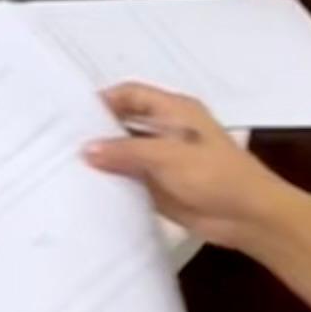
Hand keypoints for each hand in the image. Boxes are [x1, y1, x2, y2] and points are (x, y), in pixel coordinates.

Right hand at [79, 81, 292, 248]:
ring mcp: (163, 160)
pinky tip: (88, 189)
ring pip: (125, 153)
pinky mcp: (161, 187)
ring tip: (66, 165)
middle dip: (98, 131)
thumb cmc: (216, 176)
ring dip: (103, 160)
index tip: (72, 115)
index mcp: (175, 111)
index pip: (131, 95)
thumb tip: (87, 148)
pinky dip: (112, 183)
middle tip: (61, 141)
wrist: (249, 216)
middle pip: (124, 123)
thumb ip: (126, 150)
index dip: (104, 100)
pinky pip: (130, 180)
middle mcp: (167, 131)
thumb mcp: (169, 156)